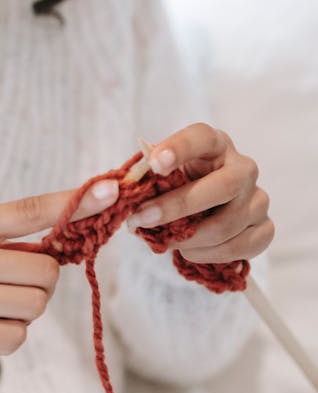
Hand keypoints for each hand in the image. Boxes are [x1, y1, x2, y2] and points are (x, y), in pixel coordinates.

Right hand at [0, 177, 120, 371]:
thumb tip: (48, 253)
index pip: (26, 211)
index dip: (72, 202)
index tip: (109, 192)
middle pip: (44, 272)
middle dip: (41, 284)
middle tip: (13, 287)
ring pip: (32, 308)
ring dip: (22, 314)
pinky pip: (12, 339)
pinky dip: (6, 339)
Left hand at [126, 123, 273, 262]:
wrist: (207, 207)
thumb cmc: (180, 183)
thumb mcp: (164, 172)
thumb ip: (148, 175)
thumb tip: (127, 186)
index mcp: (215, 144)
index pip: (201, 138)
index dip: (178, 149)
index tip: (154, 164)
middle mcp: (243, 167)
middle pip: (222, 187)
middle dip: (177, 206)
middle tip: (142, 219)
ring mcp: (258, 198)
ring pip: (227, 225)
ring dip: (188, 238)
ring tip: (164, 241)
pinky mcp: (265, 228)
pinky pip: (238, 248)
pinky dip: (207, 255)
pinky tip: (188, 251)